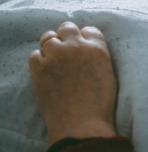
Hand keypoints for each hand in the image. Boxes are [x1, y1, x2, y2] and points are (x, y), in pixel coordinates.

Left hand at [29, 22, 117, 143]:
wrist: (81, 123)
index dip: (85, 37)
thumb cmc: (100, 104)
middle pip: (67, 28)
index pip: (90, 30)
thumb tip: (87, 52)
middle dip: (66, 36)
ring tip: (54, 59)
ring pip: (48, 37)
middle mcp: (76, 46)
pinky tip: (46, 70)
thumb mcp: (108, 74)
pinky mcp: (39, 67)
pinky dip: (40, 59)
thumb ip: (98, 57)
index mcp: (98, 48)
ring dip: (51, 45)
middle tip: (67, 50)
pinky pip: (35, 54)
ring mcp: (56, 55)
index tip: (84, 46)